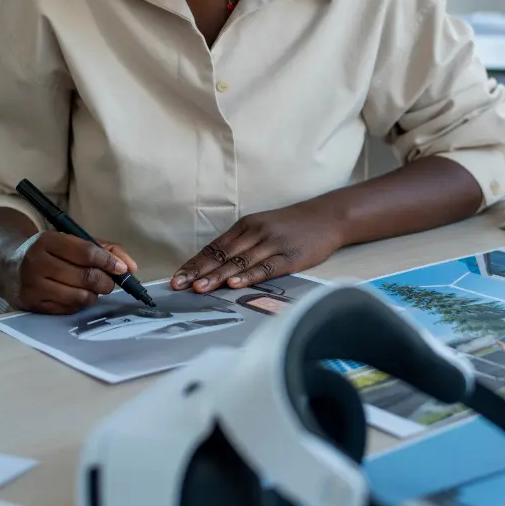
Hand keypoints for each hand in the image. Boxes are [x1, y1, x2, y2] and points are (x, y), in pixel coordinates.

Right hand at [3, 232, 137, 314]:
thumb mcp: (72, 241)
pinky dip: (79, 304)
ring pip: (79, 296)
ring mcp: (32, 285)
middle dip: (105, 282)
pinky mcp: (31, 305)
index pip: (86, 252)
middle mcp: (36, 262)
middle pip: (85, 277)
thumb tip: (131, 268)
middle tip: (109, 282)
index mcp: (47, 240)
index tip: (121, 269)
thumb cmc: (50, 252)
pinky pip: (68, 310)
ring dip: (93, 295)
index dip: (108, 262)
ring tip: (91, 288)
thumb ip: (105, 249)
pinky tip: (75, 295)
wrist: (8, 265)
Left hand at [171, 202, 342, 293]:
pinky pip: (265, 268)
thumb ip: (242, 243)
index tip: (177, 277)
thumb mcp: (263, 227)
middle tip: (179, 285)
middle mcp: (255, 233)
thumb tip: (215, 266)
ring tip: (199, 288)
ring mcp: (272, 244)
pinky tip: (235, 284)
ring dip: (217, 276)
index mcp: (246, 225)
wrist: (327, 217)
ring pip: (239, 262)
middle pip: (222, 255)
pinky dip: (248, 277)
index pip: (214, 247)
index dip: (195, 263)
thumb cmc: (292, 225)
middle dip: (198, 271)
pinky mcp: (290, 257)